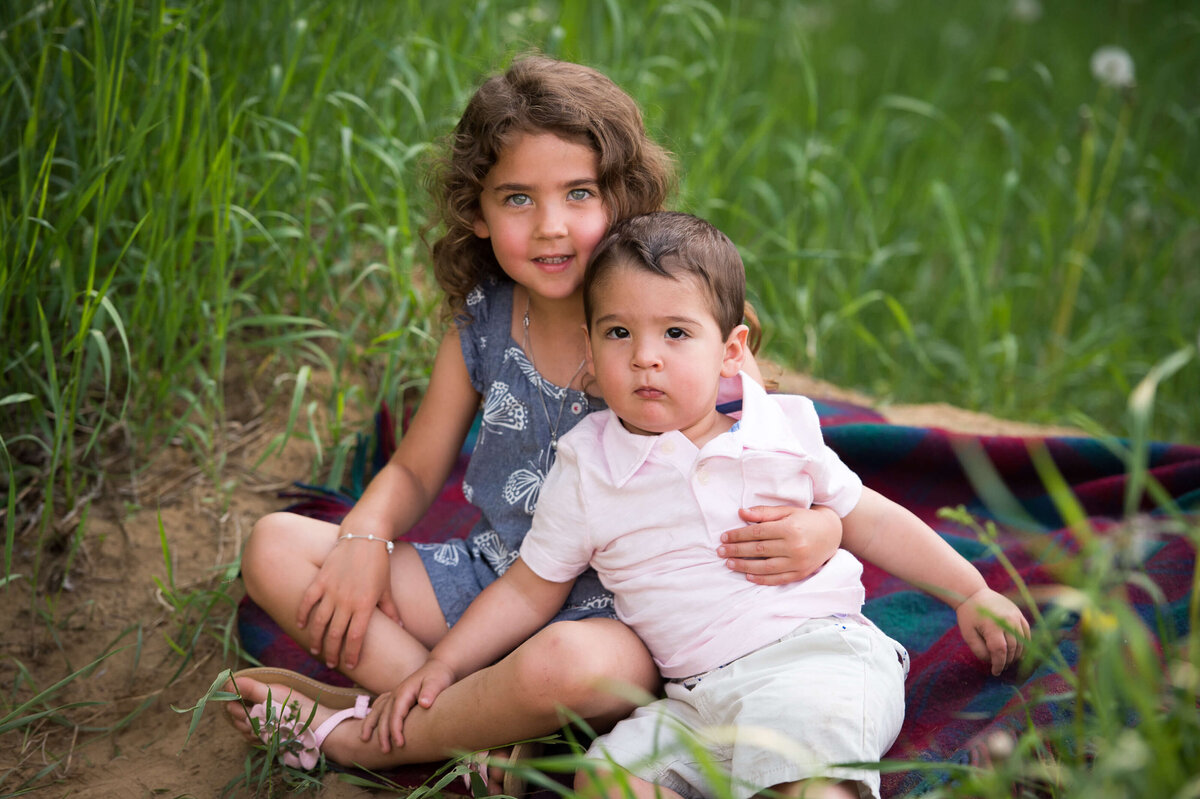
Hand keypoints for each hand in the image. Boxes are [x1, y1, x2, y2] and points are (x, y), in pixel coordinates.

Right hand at [296, 533, 401, 669]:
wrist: (365, 537)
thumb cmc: (379, 564)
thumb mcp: (386, 588)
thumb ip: (391, 610)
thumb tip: (402, 627)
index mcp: (365, 605)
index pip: (356, 637)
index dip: (352, 654)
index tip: (351, 665)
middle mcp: (347, 601)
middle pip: (336, 634)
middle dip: (332, 652)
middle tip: (331, 663)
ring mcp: (332, 590)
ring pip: (319, 622)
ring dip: (316, 639)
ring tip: (315, 649)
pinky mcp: (320, 580)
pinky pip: (307, 601)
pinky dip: (302, 614)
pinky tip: (301, 625)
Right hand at [361, 659, 456, 750]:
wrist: (438, 666)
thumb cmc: (439, 676)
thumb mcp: (437, 682)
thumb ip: (430, 692)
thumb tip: (424, 703)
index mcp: (404, 691)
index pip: (396, 713)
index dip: (395, 730)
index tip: (400, 744)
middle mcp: (396, 693)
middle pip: (384, 715)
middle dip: (382, 734)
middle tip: (385, 751)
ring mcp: (395, 694)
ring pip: (378, 710)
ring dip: (371, 725)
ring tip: (364, 739)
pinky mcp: (397, 696)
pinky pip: (380, 706)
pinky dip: (374, 716)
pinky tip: (370, 725)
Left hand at [718, 505, 841, 585]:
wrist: (831, 533)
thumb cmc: (805, 519)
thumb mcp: (787, 511)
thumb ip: (764, 513)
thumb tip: (741, 513)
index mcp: (789, 528)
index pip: (757, 533)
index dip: (738, 535)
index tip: (724, 537)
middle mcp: (794, 546)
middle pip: (759, 550)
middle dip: (737, 551)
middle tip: (720, 551)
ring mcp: (798, 562)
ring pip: (766, 567)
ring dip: (744, 566)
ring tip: (729, 563)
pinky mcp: (801, 573)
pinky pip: (778, 579)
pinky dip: (762, 579)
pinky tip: (748, 576)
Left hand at [955, 587, 1029, 675]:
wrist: (974, 594)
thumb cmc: (969, 616)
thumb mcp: (968, 634)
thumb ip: (979, 650)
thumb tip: (992, 661)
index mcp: (992, 625)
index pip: (1000, 651)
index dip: (999, 664)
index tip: (996, 672)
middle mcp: (1007, 620)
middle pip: (1012, 648)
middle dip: (1007, 661)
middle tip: (1000, 666)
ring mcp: (1015, 616)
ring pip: (1022, 642)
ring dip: (1016, 655)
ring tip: (1007, 660)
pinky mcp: (1019, 614)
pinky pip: (1026, 633)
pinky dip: (1025, 644)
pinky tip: (1019, 653)